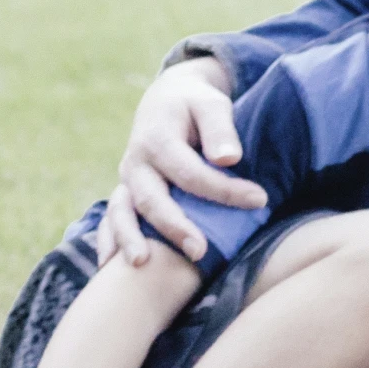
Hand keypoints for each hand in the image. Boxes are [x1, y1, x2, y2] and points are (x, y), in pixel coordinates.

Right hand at [95, 57, 265, 267]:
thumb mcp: (210, 104)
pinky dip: (109, 241)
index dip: (224, 189)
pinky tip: (109, 268)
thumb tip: (229, 159)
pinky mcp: (125, 193)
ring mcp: (126, 181)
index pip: (191, 172)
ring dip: (129, 239)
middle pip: (151, 199)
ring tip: (141, 264)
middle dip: (174, 226)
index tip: (260, 200)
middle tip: (200, 252)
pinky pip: (111, 219)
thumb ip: (220, 129)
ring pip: (121, 212)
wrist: (166, 100)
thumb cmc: (196, 104)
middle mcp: (136, 163)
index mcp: (157, 139)